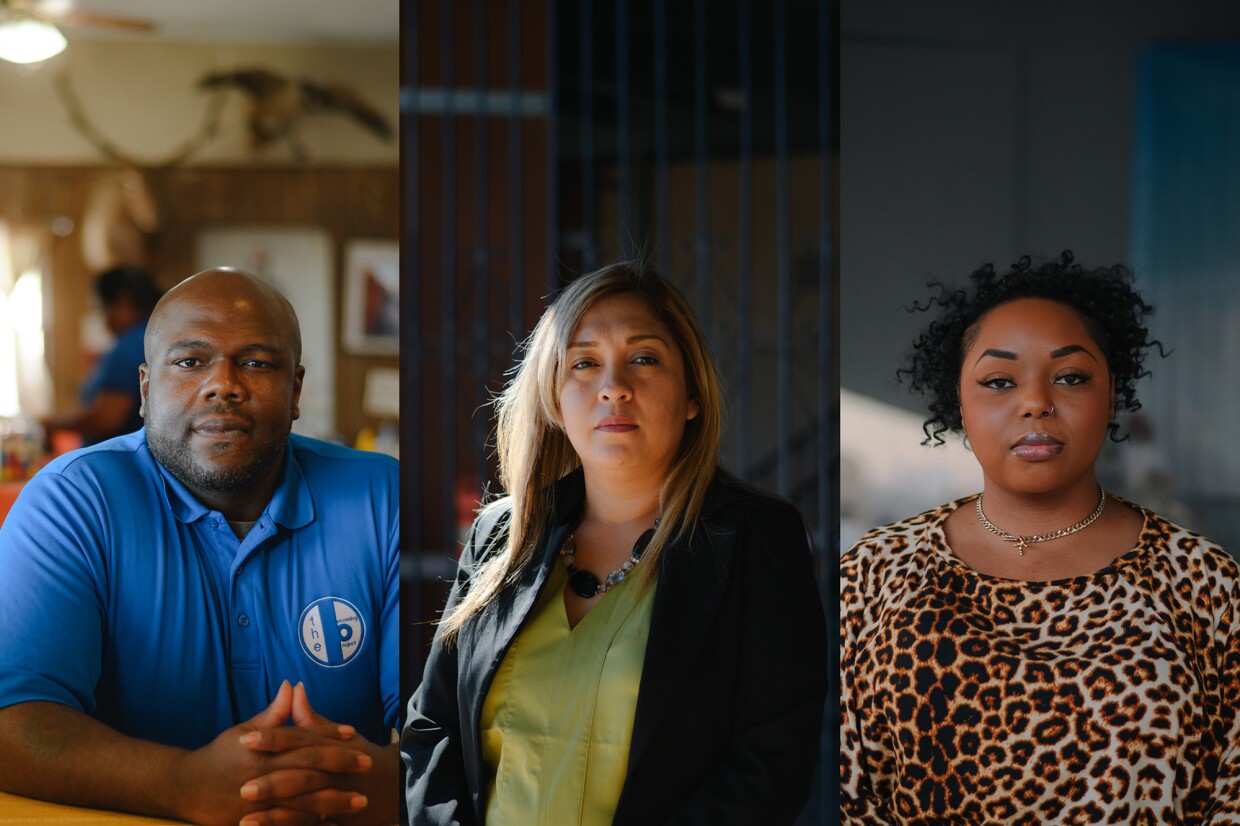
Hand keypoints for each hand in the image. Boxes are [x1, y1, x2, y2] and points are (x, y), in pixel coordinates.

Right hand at [174, 681, 373, 825]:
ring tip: (359, 801)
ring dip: (333, 801)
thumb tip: (292, 686)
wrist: (183, 788)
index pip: (301, 739)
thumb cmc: (217, 756)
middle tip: (367, 764)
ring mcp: (259, 801)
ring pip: (302, 801)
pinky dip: (310, 824)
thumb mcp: (243, 730)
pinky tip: (331, 823)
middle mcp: (262, 773)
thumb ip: (273, 714)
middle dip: (340, 766)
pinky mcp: (253, 822)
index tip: (353, 732)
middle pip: (308, 769)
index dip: (328, 734)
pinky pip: (287, 825)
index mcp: (262, 748)